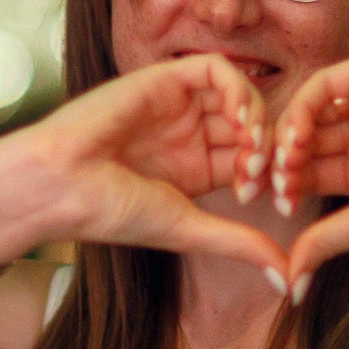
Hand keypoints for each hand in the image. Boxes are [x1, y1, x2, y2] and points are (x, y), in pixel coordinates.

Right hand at [0, 54, 285, 278]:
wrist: (58, 184)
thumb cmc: (111, 212)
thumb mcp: (189, 228)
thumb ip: (241, 245)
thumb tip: (291, 279)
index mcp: (197, 169)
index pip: (254, 161)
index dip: (273, 176)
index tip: (275, 201)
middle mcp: (190, 134)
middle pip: (253, 126)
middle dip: (272, 150)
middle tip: (268, 177)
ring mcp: (178, 105)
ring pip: (241, 96)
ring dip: (259, 121)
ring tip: (252, 153)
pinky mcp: (164, 78)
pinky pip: (216, 69)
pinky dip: (238, 89)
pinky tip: (240, 120)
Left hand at [264, 50, 348, 288]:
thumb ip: (328, 241)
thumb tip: (291, 283)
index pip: (311, 171)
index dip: (288, 185)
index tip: (275, 204)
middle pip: (305, 141)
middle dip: (282, 162)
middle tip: (268, 181)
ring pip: (310, 112)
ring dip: (289, 136)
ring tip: (287, 162)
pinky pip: (326, 84)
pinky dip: (304, 108)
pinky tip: (300, 134)